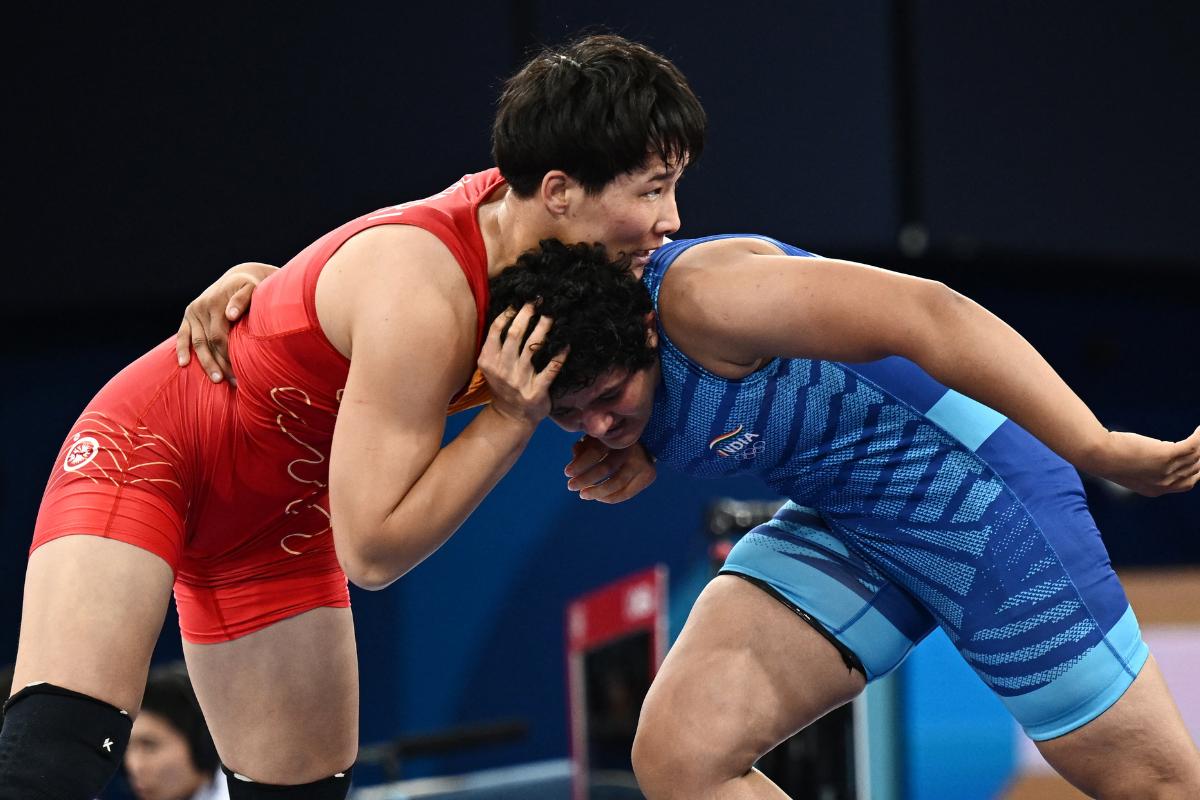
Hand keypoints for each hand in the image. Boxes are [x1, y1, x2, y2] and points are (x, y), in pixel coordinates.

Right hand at [174, 262, 275, 383]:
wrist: (239, 277)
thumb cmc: (251, 288)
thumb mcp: (251, 288)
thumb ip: (242, 300)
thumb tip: (230, 315)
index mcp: (216, 303)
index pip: (219, 337)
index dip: (227, 356)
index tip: (239, 373)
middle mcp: (201, 307)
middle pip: (208, 343)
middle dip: (219, 364)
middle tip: (231, 382)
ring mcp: (193, 312)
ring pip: (197, 343)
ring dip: (205, 363)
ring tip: (217, 379)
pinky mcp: (189, 315)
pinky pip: (182, 335)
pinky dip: (182, 349)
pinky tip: (183, 364)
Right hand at [477, 304, 565, 427]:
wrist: (511, 416)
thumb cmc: (503, 385)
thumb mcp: (491, 366)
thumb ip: (496, 345)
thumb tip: (510, 313)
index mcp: (488, 360)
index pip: (495, 330)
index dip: (508, 313)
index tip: (519, 301)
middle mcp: (502, 369)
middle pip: (515, 334)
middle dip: (526, 314)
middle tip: (537, 301)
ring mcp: (519, 381)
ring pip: (533, 348)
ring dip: (543, 328)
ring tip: (551, 315)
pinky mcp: (537, 391)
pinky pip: (551, 369)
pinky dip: (559, 355)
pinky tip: (566, 344)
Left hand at [565, 435, 656, 502]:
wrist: (647, 441)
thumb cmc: (614, 440)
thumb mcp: (599, 437)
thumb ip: (585, 444)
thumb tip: (575, 454)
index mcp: (617, 434)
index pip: (595, 451)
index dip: (580, 463)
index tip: (567, 473)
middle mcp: (631, 447)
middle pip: (605, 468)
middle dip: (585, 480)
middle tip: (571, 486)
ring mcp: (642, 461)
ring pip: (616, 484)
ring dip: (596, 492)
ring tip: (583, 494)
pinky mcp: (648, 474)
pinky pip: (626, 493)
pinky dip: (609, 498)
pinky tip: (599, 497)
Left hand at [1092, 426, 1199, 496]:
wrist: (1097, 455)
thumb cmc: (1105, 457)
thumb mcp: (1127, 468)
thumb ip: (1143, 467)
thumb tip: (1148, 453)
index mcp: (1155, 490)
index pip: (1186, 484)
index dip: (1197, 471)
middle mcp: (1164, 484)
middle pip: (1196, 471)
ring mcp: (1166, 471)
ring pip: (1197, 457)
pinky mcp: (1166, 456)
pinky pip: (1192, 446)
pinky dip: (1199, 436)